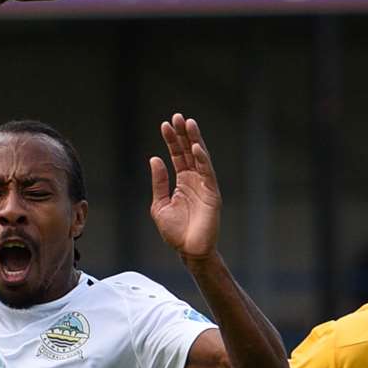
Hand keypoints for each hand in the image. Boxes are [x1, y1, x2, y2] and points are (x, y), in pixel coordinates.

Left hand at [149, 114, 221, 259]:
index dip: (171, 140)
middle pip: (189, 152)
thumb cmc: (175, 233)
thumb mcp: (160, 205)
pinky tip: (197, 147)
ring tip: (189, 123)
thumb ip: (159, 183)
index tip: (164, 125)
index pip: (177, 156)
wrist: (188, 250)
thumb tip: (155, 159)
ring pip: (200, 158)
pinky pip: (208, 173)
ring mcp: (204, 186)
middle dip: (183, 134)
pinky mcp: (212, 194)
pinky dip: (203, 160)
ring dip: (195, 140)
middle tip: (177, 117)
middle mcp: (194, 180)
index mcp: (182, 182)